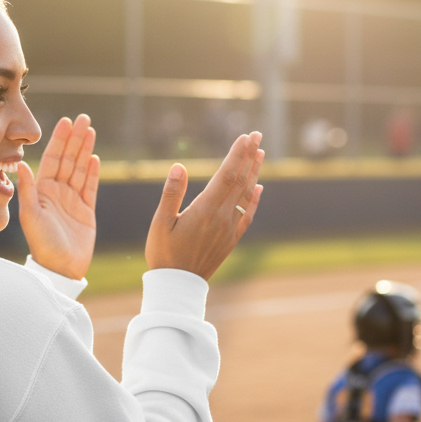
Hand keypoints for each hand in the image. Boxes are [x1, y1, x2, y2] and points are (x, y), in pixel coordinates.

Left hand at [17, 114, 99, 279]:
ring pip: (80, 169)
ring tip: (90, 130)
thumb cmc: (42, 244)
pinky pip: (90, 187)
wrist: (60, 268)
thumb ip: (27, 190)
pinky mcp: (86, 211)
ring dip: (85, 149)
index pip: (52, 159)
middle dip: (75, 138)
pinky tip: (95, 157)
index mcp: (43, 191)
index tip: (65, 121)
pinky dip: (93, 172)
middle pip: (68, 159)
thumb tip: (21, 164)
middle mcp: (57, 192)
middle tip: (83, 118)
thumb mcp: (30, 216)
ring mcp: (73, 201)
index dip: (59, 140)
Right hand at [145, 132, 263, 279]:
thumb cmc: (164, 254)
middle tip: (256, 135)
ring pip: (246, 195)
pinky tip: (258, 188)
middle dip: (249, 156)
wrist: (179, 287)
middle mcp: (222, 218)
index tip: (245, 137)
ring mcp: (229, 229)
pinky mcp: (230, 240)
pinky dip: (254, 199)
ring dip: (254, 172)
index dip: (237, 154)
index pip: (227, 175)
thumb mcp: (160, 223)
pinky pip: (246, 215)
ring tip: (260, 153)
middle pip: (240, 181)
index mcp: (205, 210)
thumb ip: (171, 194)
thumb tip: (179, 166)